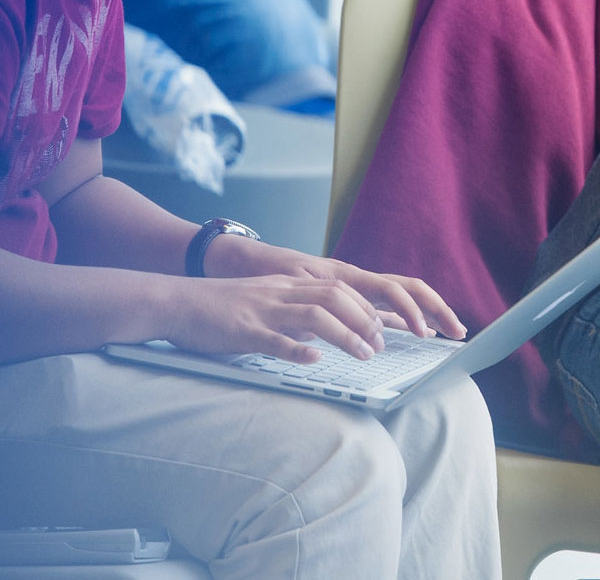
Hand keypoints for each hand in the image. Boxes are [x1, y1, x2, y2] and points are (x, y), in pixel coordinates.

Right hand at [162, 272, 391, 363]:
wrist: (174, 301)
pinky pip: (274, 339)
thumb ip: (291, 312)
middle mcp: (280, 294)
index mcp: (286, 285)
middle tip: (379, 344)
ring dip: (345, 335)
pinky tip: (314, 359)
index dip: (364, 308)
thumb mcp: (263, 300)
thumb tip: (320, 333)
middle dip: (364, 320)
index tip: (379, 328)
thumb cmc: (218, 306)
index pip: (338, 288)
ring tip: (363, 354)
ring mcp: (262, 311)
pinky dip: (297, 349)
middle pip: (335, 298)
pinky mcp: (242, 331)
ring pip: (314, 316)